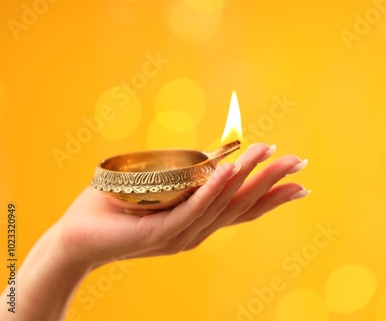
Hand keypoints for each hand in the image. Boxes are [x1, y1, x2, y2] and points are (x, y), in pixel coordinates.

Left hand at [52, 143, 309, 269]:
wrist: (78, 237)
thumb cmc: (120, 209)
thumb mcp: (163, 191)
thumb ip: (188, 181)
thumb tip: (212, 158)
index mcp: (200, 223)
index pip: (244, 210)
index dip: (273, 196)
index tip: (301, 182)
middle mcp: (197, 232)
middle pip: (242, 206)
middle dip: (272, 182)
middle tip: (300, 162)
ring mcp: (181, 235)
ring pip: (221, 204)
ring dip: (245, 176)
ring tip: (265, 152)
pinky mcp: (159, 232)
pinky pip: (191, 209)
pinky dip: (211, 189)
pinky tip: (228, 170)